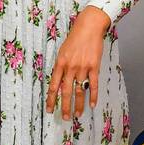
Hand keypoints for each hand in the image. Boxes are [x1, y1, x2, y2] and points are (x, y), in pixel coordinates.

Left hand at [46, 6, 110, 120]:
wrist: (89, 26)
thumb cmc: (75, 38)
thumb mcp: (62, 51)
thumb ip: (60, 67)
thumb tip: (58, 83)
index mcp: (60, 63)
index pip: (53, 85)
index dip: (50, 99)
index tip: (49, 109)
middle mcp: (70, 67)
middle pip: (66, 91)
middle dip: (64, 106)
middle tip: (65, 118)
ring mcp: (82, 67)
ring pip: (79, 90)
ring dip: (78, 104)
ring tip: (77, 114)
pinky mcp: (94, 66)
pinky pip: (93, 84)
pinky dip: (93, 96)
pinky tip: (92, 104)